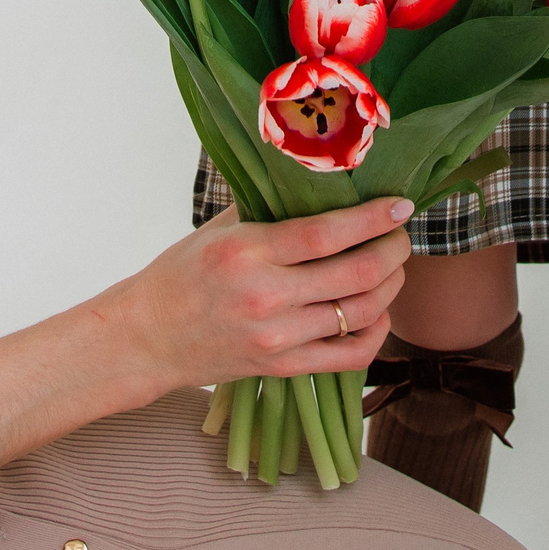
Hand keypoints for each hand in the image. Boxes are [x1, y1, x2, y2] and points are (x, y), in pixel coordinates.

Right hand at [102, 198, 413, 400]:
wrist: (147, 339)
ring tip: (392, 267)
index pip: (327, 233)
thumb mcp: (218, 230)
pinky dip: (377, 331)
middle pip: (357, 273)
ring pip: (361, 312)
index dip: (374, 218)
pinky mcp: (283, 367)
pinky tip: (377, 311)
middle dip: (394, 250)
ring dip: (391, 286)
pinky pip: (350, 355)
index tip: (401, 204)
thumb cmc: (181, 276)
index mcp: (247, 252)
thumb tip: (322, 182)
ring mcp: (277, 337)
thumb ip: (268, 208)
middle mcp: (266, 296)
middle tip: (400, 235)